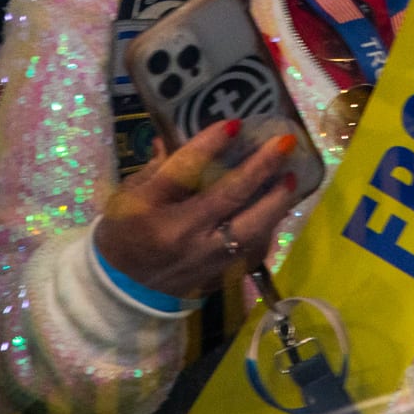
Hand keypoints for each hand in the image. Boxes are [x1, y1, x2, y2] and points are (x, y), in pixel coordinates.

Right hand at [93, 119, 303, 297]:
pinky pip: (252, 253)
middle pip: (229, 198)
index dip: (210, 145)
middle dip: (261, 168)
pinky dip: (267, 231)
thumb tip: (173, 136)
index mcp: (151, 209)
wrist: (122, 290)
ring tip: (291, 178)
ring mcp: (204, 259)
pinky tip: (277, 212)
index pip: (183, 171)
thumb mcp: (127, 195)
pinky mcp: (217, 276)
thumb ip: (156, 167)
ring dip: (275, 203)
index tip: (235, 124)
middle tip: (285, 144)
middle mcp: (182, 235)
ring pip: (250, 230)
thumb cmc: (123, 233)